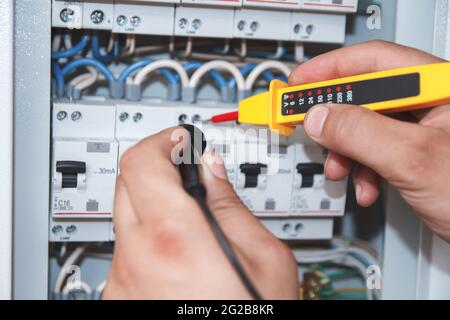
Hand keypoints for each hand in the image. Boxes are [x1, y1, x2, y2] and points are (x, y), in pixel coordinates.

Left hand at [103, 127, 297, 298]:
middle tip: (183, 168)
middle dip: (155, 167)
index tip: (179, 140)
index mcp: (175, 241)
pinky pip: (126, 253)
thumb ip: (232, 205)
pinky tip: (179, 253)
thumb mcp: (266, 258)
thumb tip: (214, 170)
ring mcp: (121, 286)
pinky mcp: (118, 302)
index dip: (161, 141)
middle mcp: (136, 262)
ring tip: (189, 218)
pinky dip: (148, 239)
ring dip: (153, 206)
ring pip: (124, 220)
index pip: (142, 163)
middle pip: (126, 184)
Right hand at [290, 40, 449, 241]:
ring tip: (339, 169)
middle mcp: (431, 103)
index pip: (372, 60)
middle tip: (308, 128)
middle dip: (334, 119)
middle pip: (364, 96)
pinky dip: (362, 168)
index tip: (298, 85)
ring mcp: (423, 130)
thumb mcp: (413, 159)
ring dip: (345, 150)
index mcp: (438, 86)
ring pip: (366, 127)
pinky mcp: (416, 154)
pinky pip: (376, 151)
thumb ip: (360, 132)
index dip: (329, 70)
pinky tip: (365, 186)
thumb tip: (319, 116)